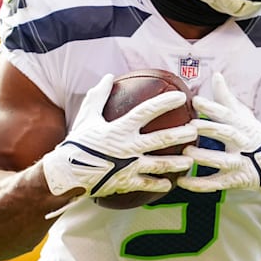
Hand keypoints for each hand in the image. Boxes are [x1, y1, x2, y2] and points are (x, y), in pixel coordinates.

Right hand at [42, 74, 195, 201]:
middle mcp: (128, 146)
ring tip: (191, 159)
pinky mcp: (126, 182)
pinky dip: (160, 184)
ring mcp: (128, 166)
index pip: (147, 111)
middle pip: (161, 138)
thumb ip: (98, 96)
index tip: (181, 97)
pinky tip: (171, 183)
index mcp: (120, 128)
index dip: (165, 102)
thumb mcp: (86, 116)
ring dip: (178, 162)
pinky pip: (147, 184)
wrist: (65, 174)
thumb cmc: (77, 142)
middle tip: (195, 129)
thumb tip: (108, 76)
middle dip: (182, 133)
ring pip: (160, 164)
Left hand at [176, 72, 260, 203]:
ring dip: (205, 157)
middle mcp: (241, 143)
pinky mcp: (233, 180)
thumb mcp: (242, 115)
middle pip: (227, 135)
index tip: (196, 100)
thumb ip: (226, 97)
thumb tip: (216, 75)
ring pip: (222, 161)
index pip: (227, 114)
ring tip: (187, 152)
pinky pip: (215, 184)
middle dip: (210, 129)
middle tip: (191, 125)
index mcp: (241, 125)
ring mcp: (239, 163)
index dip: (212, 107)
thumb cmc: (251, 135)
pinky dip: (198, 185)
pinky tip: (181, 181)